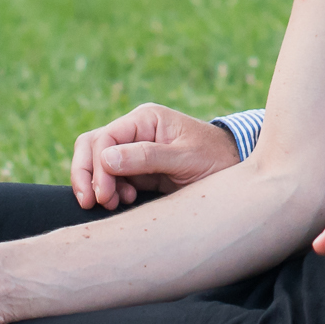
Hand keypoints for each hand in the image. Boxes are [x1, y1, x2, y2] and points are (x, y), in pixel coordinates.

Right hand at [70, 102, 240, 209]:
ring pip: (97, 164)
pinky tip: (125, 202)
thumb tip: (105, 158)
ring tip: (114, 203)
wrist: (236, 171)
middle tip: (95, 203)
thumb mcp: (186, 158)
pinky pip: (112, 179)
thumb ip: (148, 157)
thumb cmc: (216, 159)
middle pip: (92, 147)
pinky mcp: (139, 171)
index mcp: (145, 119)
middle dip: (88, 175)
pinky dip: (111, 192)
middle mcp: (136, 131)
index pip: (104, 138)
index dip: (95, 166)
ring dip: (99, 186)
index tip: (103, 194)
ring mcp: (135, 151)